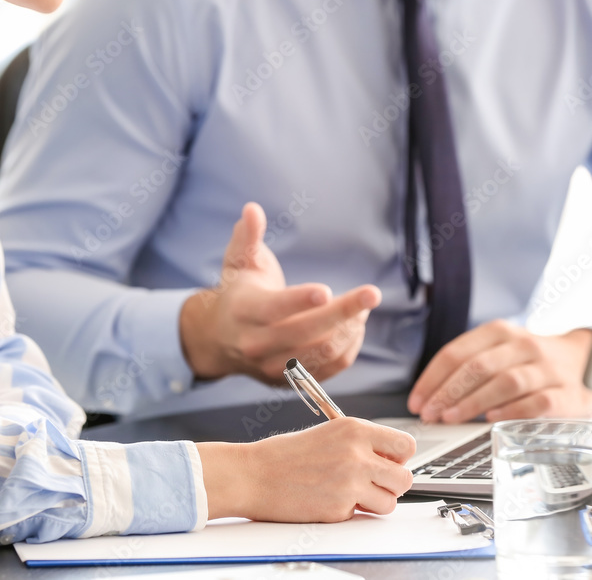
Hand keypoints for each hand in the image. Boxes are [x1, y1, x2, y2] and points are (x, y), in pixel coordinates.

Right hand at [180, 202, 380, 384]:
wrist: (218, 340)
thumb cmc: (237, 292)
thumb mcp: (238, 263)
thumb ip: (247, 237)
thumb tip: (252, 209)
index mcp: (243, 312)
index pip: (274, 309)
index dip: (300, 300)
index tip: (327, 290)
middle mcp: (256, 344)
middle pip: (305, 333)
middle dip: (342, 312)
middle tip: (372, 294)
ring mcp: (273, 368)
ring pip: (321, 353)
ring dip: (350, 330)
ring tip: (364, 307)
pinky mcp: (289, 381)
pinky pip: (329, 369)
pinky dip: (348, 348)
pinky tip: (356, 327)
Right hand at [197, 417, 415, 521]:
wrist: (253, 475)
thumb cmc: (284, 455)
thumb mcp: (329, 434)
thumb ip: (361, 444)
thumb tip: (390, 460)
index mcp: (355, 429)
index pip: (406, 445)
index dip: (399, 457)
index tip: (389, 462)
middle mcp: (357, 454)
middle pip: (405, 478)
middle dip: (392, 484)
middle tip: (373, 483)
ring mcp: (349, 483)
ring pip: (390, 503)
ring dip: (375, 503)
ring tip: (352, 495)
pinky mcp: (339, 509)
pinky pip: (362, 516)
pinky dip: (350, 513)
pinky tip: (329, 500)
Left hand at [408, 321, 591, 422]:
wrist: (588, 359)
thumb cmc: (532, 360)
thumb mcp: (501, 350)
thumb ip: (470, 367)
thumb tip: (431, 397)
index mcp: (501, 332)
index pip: (458, 352)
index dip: (433, 378)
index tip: (417, 400)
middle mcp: (524, 346)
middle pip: (478, 367)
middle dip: (448, 392)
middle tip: (430, 414)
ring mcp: (547, 369)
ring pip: (505, 382)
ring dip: (473, 402)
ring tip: (451, 418)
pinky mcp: (567, 394)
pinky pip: (536, 403)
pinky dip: (512, 411)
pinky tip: (491, 420)